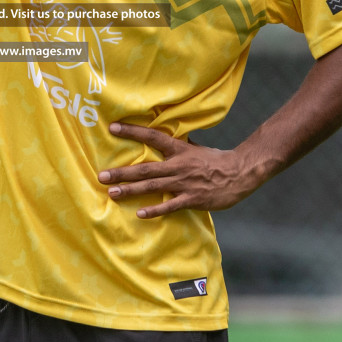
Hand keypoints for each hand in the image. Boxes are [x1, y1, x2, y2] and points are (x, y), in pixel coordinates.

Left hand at [98, 122, 263, 218]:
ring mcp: (184, 183)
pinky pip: (170, 205)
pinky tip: (140, 214)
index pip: (152, 136)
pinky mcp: (192, 198)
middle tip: (101, 176)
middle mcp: (178, 165)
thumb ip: (178, 145)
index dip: (132, 131)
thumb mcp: (195, 148)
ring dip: (131, 190)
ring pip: (152, 187)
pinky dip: (155, 210)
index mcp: (179, 149)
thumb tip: (162, 136)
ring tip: (112, 193)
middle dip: (122, 172)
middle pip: (145, 168)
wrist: (240, 173)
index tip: (112, 127)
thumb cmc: (216, 160)